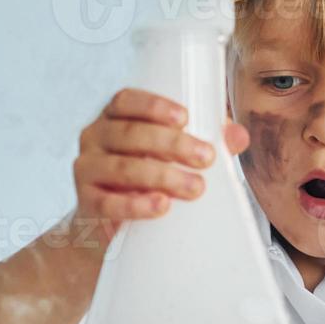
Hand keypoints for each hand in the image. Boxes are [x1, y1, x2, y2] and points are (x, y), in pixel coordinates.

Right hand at [73, 89, 250, 240]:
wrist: (108, 223)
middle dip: (171, 144)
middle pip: (129, 134)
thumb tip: (238, 136)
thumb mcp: (171, 156)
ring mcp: (86, 169)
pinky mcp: (86, 203)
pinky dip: (136, 205)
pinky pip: (108, 203)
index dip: (153, 106)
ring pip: (121, 168)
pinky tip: (161, 206)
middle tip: (207, 157)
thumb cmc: (146, 177)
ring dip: (161, 176)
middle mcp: (94, 137)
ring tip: (195, 187)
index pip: (125, 100)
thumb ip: (203, 141)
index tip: (185, 118)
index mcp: (114, 117)